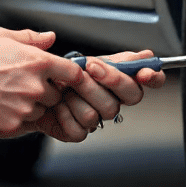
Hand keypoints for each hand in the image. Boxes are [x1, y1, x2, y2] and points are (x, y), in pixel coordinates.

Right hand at [0, 27, 80, 138]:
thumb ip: (31, 38)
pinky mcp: (12, 127)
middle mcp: (35, 87)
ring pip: (40, 111)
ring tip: (6, 95)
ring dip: (30, 106)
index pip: (73, 73)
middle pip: (56, 95)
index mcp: (37, 62)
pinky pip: (23, 125)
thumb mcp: (1, 37)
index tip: (63, 78)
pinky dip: (15, 118)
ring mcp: (24, 109)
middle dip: (44, 92)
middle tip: (21, 85)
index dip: (70, 76)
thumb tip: (50, 38)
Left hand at [34, 50, 165, 142]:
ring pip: (105, 111)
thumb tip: (147, 55)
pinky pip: (81, 129)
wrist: (31, 87)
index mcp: (119, 81)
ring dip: (83, 94)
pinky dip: (65, 114)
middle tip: (89, 67)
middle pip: (131, 96)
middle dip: (110, 79)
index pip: (150, 80)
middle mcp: (112, 100)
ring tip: (65, 85)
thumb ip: (117, 57)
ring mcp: (97, 117)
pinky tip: (57, 104)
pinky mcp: (77, 131)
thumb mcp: (88, 58)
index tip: (145, 72)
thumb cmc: (59, 72)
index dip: (154, 77)